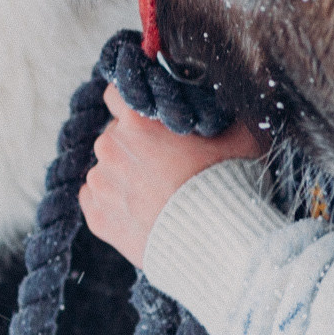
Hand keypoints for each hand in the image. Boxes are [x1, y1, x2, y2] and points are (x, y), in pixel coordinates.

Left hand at [80, 85, 262, 267]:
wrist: (218, 240)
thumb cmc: (229, 182)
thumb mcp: (238, 133)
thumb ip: (219, 112)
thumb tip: (219, 102)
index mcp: (138, 119)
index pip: (116, 93)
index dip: (133, 104)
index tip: (147, 116)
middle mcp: (111, 146)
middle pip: (115, 134)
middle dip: (134, 144)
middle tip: (164, 162)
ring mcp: (101, 183)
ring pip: (105, 169)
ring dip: (124, 175)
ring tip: (156, 194)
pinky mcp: (97, 217)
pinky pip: (95, 200)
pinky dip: (114, 203)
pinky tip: (141, 210)